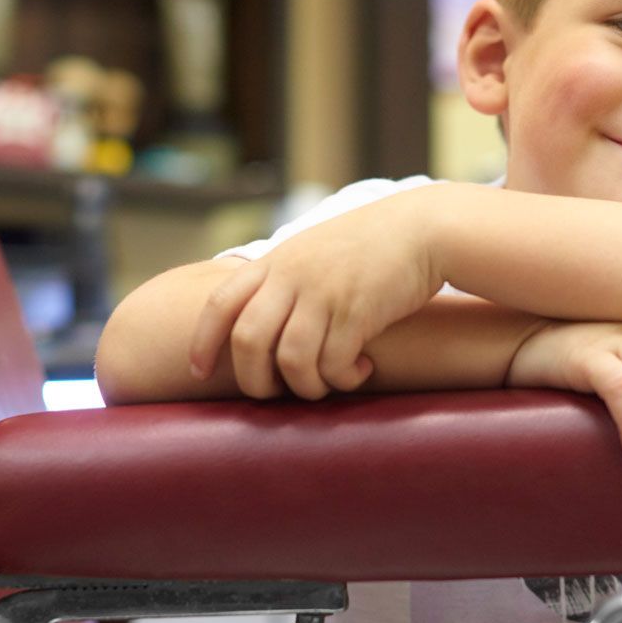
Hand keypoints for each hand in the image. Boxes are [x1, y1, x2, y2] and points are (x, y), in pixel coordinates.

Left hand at [189, 193, 444, 398]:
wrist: (422, 228)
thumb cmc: (368, 246)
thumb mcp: (312, 251)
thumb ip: (282, 280)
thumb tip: (255, 323)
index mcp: (275, 262)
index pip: (220, 304)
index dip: (203, 343)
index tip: (199, 372)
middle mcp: (292, 277)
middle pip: (248, 342)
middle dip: (255, 382)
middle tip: (273, 394)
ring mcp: (324, 293)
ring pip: (291, 361)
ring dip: (305, 387)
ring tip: (324, 384)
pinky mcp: (358, 312)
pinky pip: (334, 364)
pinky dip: (343, 379)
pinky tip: (359, 370)